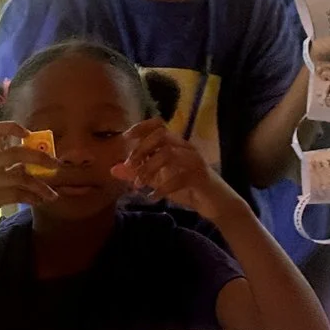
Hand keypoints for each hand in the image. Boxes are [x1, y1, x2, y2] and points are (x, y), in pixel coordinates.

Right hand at [0, 121, 62, 219]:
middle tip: (55, 164)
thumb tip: (39, 161)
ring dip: (41, 186)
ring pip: (21, 177)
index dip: (11, 127)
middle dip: (39, 157)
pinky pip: (18, 194)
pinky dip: (32, 198)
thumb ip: (10, 167)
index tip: (27, 134)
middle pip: (15, 152)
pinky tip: (39, 201)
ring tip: (52, 194)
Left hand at [115, 118, 231, 219]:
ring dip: (149, 169)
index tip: (125, 138)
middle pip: (161, 136)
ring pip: (169, 153)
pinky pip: (180, 177)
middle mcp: (186, 148)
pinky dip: (163, 187)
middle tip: (131, 168)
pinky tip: (153, 197)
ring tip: (139, 185)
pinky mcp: (201, 176)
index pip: (158, 125)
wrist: (216, 204)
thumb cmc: (186, 188)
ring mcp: (195, 160)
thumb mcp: (157, 181)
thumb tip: (113, 169)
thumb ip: (137, 174)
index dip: (141, 127)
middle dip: (141, 150)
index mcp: (175, 145)